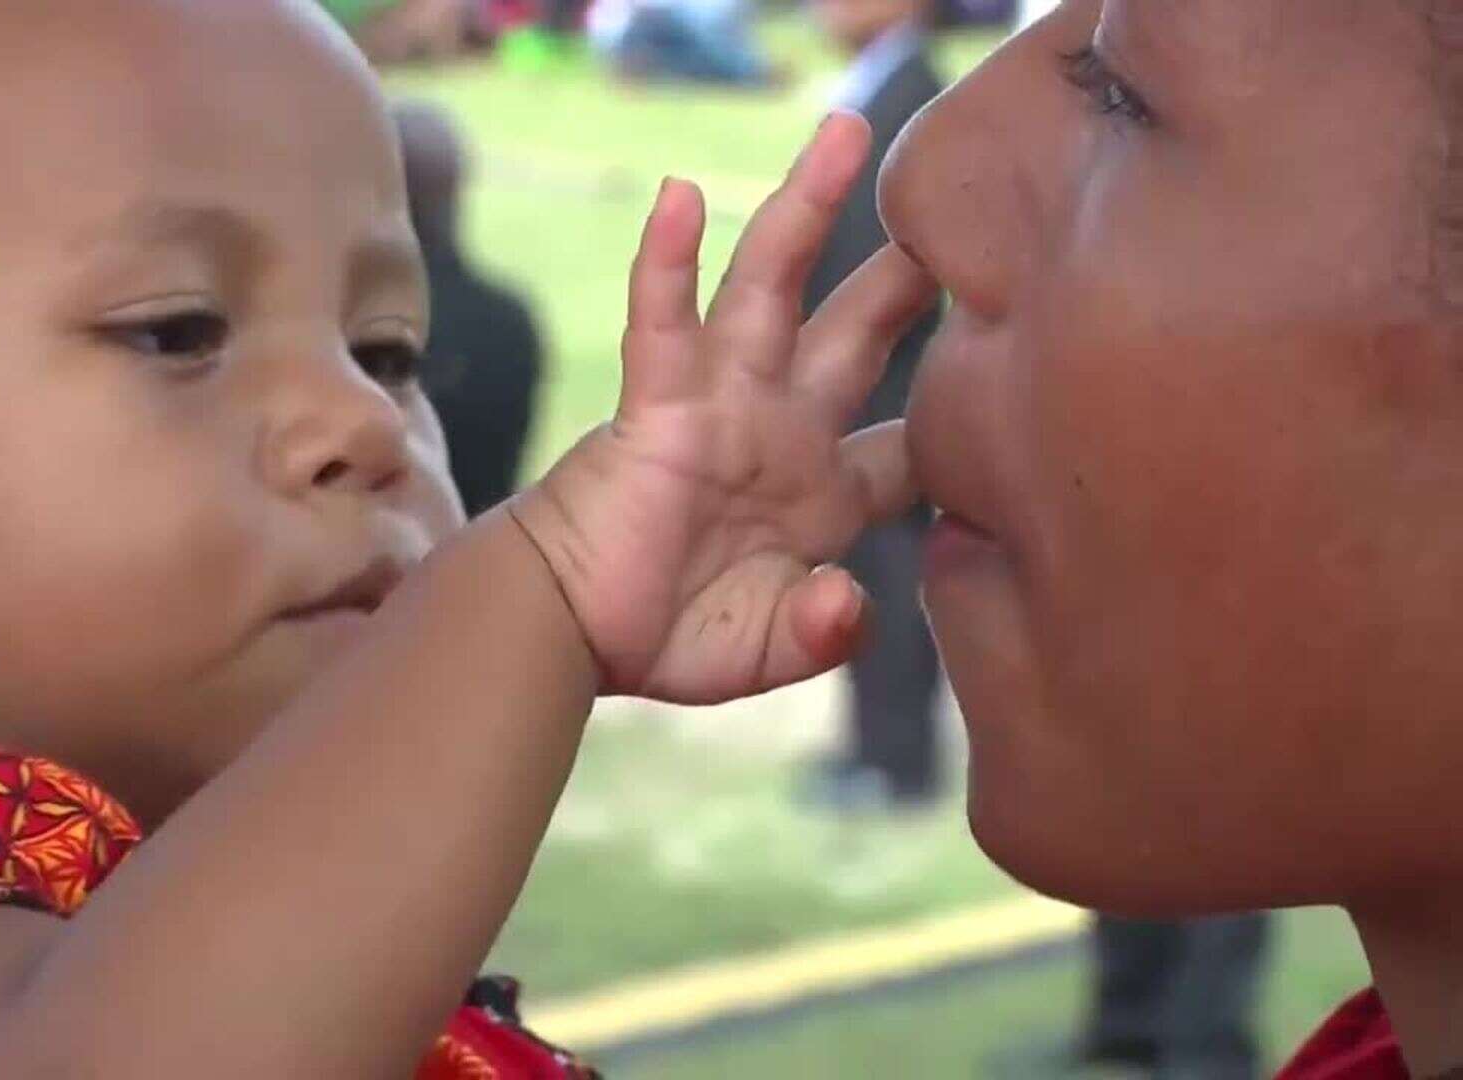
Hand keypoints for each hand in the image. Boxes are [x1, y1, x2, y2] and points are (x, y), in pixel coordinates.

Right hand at [511, 113, 937, 703]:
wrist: (568, 634)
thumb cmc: (664, 637)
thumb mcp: (764, 649)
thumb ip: (819, 633)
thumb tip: (850, 600)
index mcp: (825, 494)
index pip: (910, 448)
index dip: (963, 431)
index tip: (1024, 399)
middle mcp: (780, 428)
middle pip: (859, 333)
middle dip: (909, 278)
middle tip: (969, 215)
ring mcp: (719, 404)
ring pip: (770, 287)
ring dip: (806, 209)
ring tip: (846, 135)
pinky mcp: (654, 402)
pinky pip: (661, 320)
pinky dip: (664, 259)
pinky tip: (678, 195)